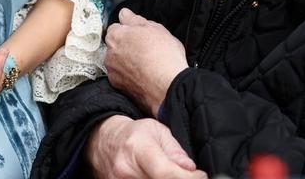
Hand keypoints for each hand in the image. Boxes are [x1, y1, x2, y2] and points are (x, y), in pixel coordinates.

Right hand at [85, 115, 205, 178]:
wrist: (103, 142)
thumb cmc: (134, 135)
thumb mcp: (156, 131)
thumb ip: (174, 150)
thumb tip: (190, 170)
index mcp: (138, 149)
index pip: (164, 172)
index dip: (186, 178)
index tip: (201, 176)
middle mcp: (126, 171)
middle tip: (193, 177)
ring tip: (175, 175)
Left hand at [105, 8, 188, 115]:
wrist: (167, 87)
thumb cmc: (164, 56)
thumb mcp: (155, 28)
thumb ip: (135, 19)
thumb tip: (125, 14)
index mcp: (116, 35)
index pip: (116, 27)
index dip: (129, 30)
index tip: (139, 35)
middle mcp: (110, 54)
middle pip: (115, 46)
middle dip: (127, 46)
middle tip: (146, 49)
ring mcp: (113, 72)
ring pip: (118, 62)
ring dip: (127, 62)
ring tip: (147, 65)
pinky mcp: (119, 88)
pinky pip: (122, 78)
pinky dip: (130, 76)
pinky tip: (144, 76)